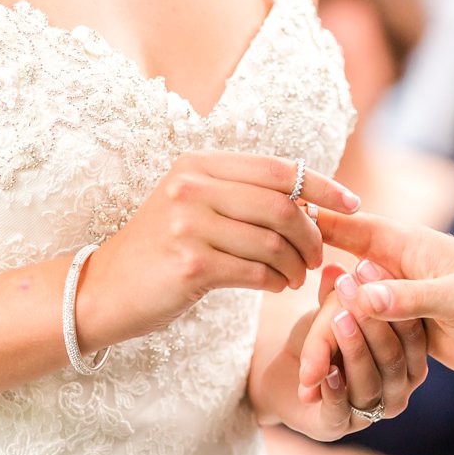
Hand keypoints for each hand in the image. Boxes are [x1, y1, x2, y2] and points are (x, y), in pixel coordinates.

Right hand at [78, 152, 360, 348]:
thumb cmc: (160, 250)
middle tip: (317, 256)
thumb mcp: (193, 205)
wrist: (103, 290)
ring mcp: (188, 225)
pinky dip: (276, 281)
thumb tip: (310, 199)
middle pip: (282, 206)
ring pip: (273, 242)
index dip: (322, 186)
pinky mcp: (190, 265)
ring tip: (295, 276)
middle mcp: (192, 187)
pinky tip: (276, 286)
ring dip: (295, 264)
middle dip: (312, 235)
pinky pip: (256, 271)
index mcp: (198, 164)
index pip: (278, 168)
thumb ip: (241, 194)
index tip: (351, 205)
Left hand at [251, 263, 427, 440]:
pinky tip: (326, 369)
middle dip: (373, 321)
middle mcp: (397, 390)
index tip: (371, 267)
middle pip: (393, 357)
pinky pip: (340, 411)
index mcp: (409, 360)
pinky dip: (334, 389)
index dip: (393, 300)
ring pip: (370, 382)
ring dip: (354, 348)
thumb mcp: (332, 310)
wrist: (282, 376)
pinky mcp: (335, 428)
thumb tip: (336, 268)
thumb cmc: (322, 339)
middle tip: (354, 288)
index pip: (412, 333)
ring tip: (339, 319)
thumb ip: (339, 294)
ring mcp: (369, 413)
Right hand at [315, 209, 453, 377]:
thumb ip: (411, 296)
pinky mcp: (408, 327)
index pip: (354, 229)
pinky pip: (370, 337)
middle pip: (346, 286)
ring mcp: (402, 299)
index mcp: (409, 246)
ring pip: (354, 315)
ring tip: (310, 375)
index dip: (319, 227)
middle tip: (302, 358)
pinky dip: (352, 354)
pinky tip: (332, 372)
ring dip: (333, 341)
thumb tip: (362, 296)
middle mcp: (400, 269)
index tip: (285, 221)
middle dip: (325, 320)